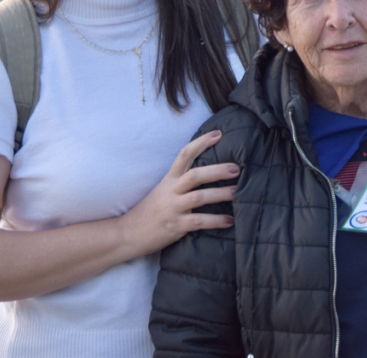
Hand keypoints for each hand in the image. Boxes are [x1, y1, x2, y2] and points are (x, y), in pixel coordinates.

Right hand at [120, 130, 238, 256]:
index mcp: (170, 179)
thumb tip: (210, 172)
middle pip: (195, 175)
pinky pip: (198, 221)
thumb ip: (183, 182)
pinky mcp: (175, 226)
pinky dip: (215, 221)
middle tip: (236, 168)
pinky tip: (229, 221)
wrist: (129, 233)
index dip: (201, 143)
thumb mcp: (165, 190)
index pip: (184, 154)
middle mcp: (171, 191)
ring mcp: (173, 208)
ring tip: (237, 192)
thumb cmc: (152, 210)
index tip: (218, 134)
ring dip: (220, 194)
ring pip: (198, 197)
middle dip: (217, 170)